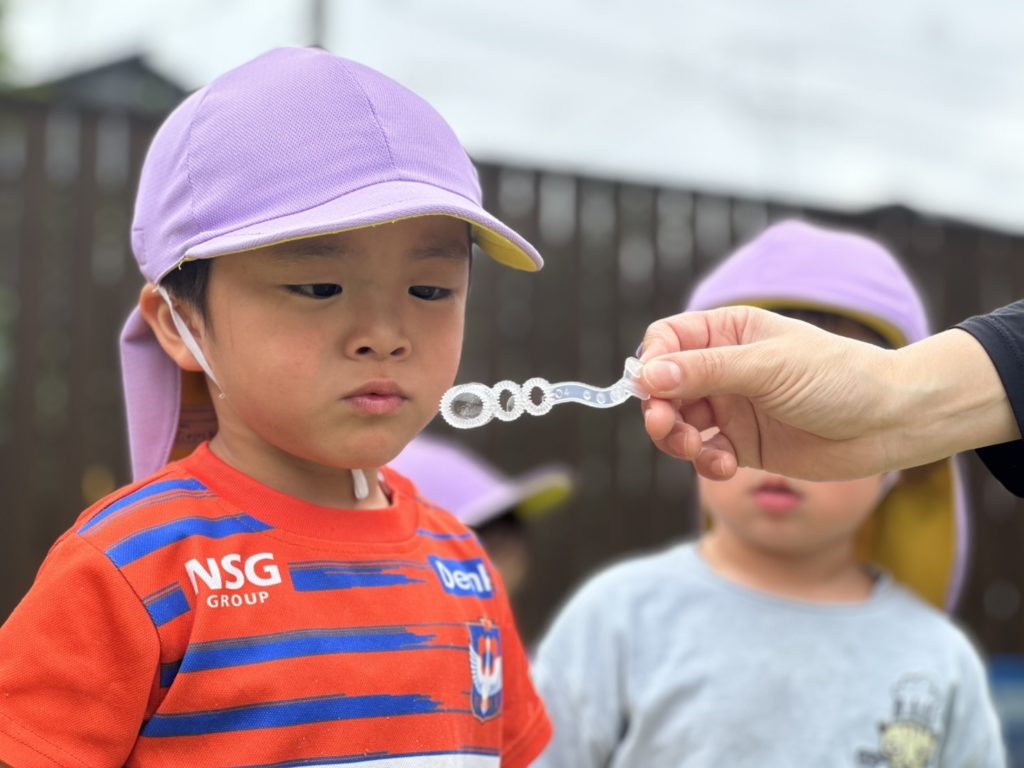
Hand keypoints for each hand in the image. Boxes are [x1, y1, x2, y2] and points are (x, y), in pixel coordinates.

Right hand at [637, 306, 1004, 480]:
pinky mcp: (743, 444)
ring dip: (678, 439)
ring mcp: (732, 407)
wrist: (889, 423)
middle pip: (664, 386)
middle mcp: (724, 369)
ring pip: (679, 422)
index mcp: (728, 333)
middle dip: (660, 408)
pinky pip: (705, 454)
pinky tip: (726, 466)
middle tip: (666, 426)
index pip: (667, 340)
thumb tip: (647, 375)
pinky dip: (705, 462)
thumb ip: (706, 371)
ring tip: (696, 449)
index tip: (650, 387)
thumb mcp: (768, 367)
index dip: (652, 362)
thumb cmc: (837, 378)